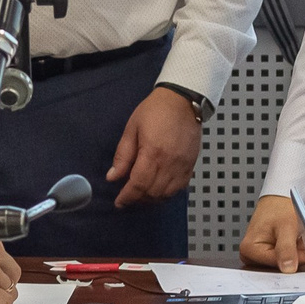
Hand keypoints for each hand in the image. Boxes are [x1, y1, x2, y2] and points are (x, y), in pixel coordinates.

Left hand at [107, 89, 202, 208]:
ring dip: (152, 199)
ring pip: (167, 194)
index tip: (119, 202)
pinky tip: (158, 191)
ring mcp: (182, 166)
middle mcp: (169, 163)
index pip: (138, 184)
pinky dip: (167, 194)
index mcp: (152, 152)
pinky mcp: (191, 165)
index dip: (127, 197)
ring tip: (141, 196)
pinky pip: (179, 188)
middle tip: (128, 198)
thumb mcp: (132, 129)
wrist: (183, 101)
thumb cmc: (155, 111)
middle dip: (138, 200)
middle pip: (153, 193)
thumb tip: (113, 177)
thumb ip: (123, 155)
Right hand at [240, 196, 303, 273]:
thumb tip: (288, 268)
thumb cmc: (277, 208)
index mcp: (249, 249)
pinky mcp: (270, 255)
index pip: (275, 263)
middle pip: (282, 264)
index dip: (295, 258)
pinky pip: (289, 257)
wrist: (278, 202)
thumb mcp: (286, 226)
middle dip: (300, 253)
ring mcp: (261, 256)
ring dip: (302, 250)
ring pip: (288, 261)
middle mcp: (252, 255)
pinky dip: (300, 248)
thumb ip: (286, 248)